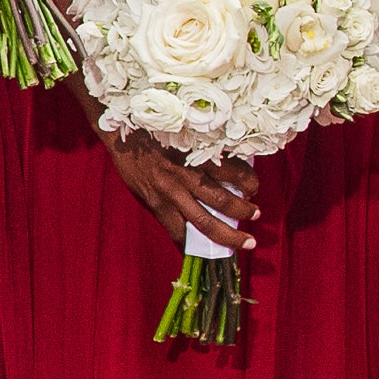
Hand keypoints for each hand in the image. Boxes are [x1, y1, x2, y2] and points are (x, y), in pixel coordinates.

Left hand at [109, 132, 261, 251]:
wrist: (125, 120)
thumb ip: (158, 201)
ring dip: (242, 208)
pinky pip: (229, 167)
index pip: (177, 232)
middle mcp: (174, 190)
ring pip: (222, 196)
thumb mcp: (138, 185)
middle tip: (249, 243)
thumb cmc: (131, 155)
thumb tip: (177, 218)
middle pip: (208, 221)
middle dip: (231, 236)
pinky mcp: (199, 150)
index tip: (208, 257)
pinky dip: (244, 177)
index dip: (193, 247)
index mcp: (157, 200)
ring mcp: (188, 170)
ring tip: (254, 211)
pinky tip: (250, 182)